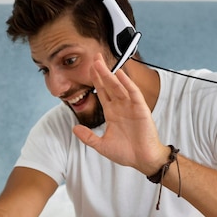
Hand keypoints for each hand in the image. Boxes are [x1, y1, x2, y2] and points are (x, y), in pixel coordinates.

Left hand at [73, 54, 166, 174]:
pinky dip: (127, 83)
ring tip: (101, 63)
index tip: (88, 69)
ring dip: (110, 74)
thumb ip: (88, 137)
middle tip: (94, 57)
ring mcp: (131, 106)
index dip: (95, 80)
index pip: (102, 92)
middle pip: (109, 85)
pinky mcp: (141, 109)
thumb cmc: (126, 152)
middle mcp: (120, 107)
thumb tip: (74, 129)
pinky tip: (120, 74)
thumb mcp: (102, 145)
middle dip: (101, 72)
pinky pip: (133, 93)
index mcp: (112, 113)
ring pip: (118, 86)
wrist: (143, 159)